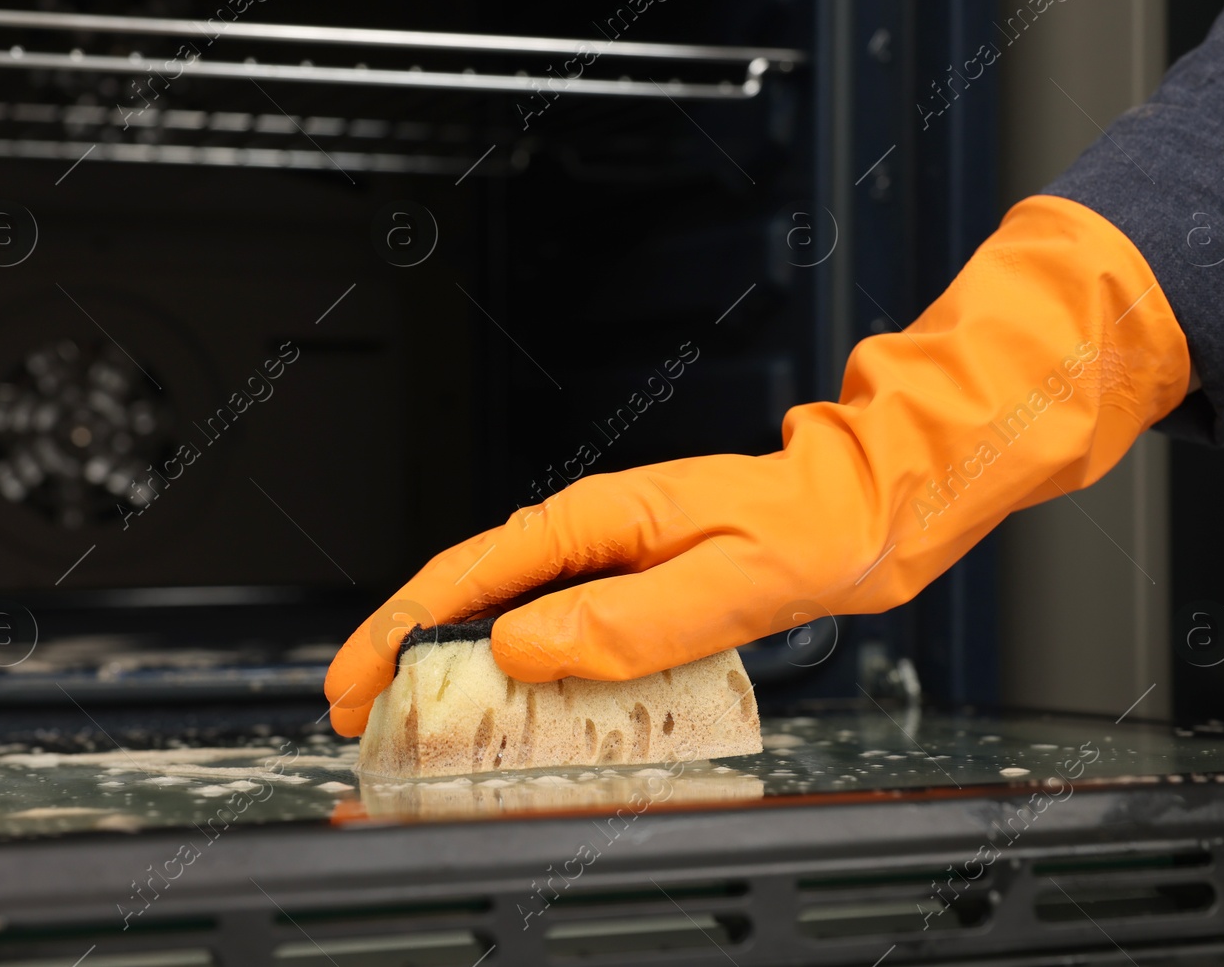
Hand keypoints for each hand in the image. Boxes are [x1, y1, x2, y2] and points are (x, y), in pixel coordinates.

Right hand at [324, 196, 1191, 735]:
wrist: (864, 508)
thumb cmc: (807, 532)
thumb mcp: (723, 586)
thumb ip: (623, 623)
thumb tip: (523, 647)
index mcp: (595, 520)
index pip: (469, 575)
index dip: (401, 630)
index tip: (358, 679)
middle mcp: (589, 531)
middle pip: (468, 590)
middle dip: (404, 649)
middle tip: (360, 713)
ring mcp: (607, 553)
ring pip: (502, 607)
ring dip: (451, 659)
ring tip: (413, 715)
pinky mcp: (628, 578)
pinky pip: (550, 619)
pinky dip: (510, 659)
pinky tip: (504, 696)